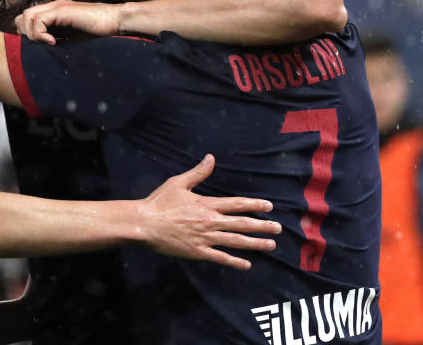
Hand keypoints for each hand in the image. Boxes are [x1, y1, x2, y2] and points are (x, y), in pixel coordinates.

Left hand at [14, 0, 121, 43]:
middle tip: (41, 46)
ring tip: (48, 44)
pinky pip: (38, 20)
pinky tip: (53, 42)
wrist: (117, 22)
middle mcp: (53, 7)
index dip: (28, 35)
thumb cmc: (100, 33)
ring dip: (33, 34)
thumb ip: (58, 40)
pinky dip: (41, 34)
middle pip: (22, 17)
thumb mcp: (73, 39)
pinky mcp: (62, 10)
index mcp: (54, 14)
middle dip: (26, 34)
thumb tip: (44, 54)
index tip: (40, 48)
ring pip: (27, 16)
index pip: (27, 20)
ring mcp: (57, 7)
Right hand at [138, 154, 280, 269]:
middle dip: (262, 226)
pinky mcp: (197, 252)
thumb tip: (211, 158)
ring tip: (270, 245)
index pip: (237, 204)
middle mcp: (210, 221)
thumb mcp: (179, 182)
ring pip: (236, 241)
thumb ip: (198, 172)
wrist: (144, 223)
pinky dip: (234, 262)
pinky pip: (220, 258)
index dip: (255, 205)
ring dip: (255, 243)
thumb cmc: (160, 202)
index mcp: (207, 204)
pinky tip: (246, 264)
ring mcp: (205, 238)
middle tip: (278, 228)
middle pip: (242, 224)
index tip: (270, 206)